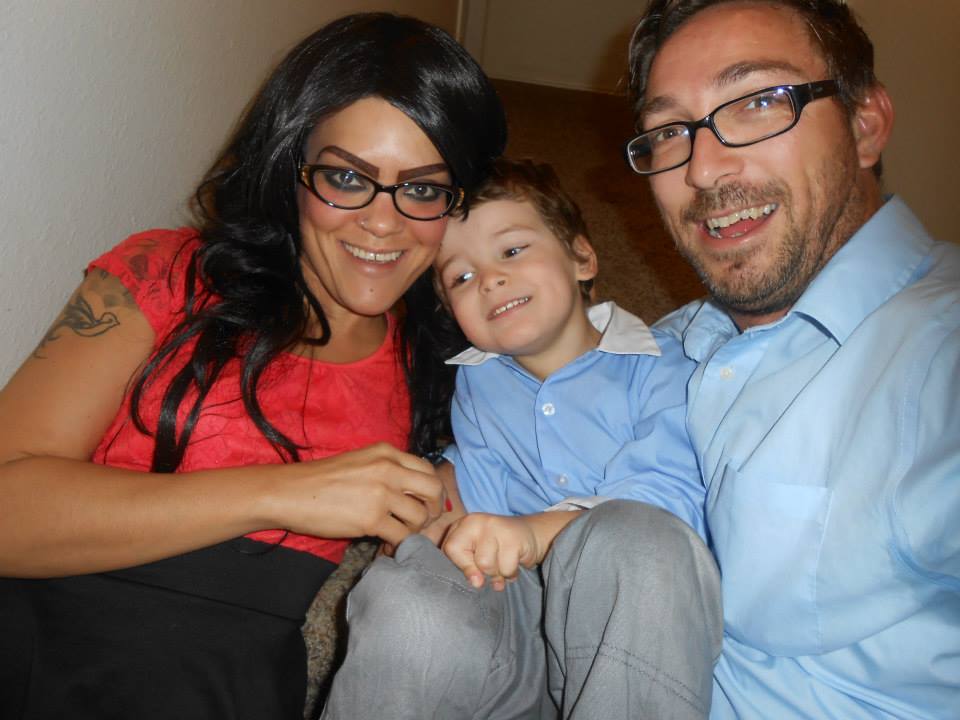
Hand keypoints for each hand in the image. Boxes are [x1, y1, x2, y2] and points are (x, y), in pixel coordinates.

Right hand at [276, 442, 443, 546]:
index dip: (430, 490)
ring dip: (415, 530)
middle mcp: (389, 469)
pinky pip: (403, 536)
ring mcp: (382, 493)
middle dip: (433, 509)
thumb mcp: (360, 462)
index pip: (427, 469)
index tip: (423, 503)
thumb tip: (410, 492)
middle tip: (420, 522)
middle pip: (434, 490)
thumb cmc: (320, 480)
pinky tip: (386, 546)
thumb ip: (387, 470)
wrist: (289, 493)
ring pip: (422, 516)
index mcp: (387, 453)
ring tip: (399, 534)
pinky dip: (399, 544)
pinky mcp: (372, 519)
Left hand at [441, 513, 540, 590]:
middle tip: (491, 565)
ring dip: (497, 573)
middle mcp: (478, 522)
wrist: (530, 534)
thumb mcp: (477, 553)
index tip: (472, 573)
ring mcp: (496, 527)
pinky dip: (511, 573)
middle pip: (472, 561)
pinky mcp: (514, 538)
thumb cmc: (498, 547)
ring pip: (488, 566)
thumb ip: (467, 566)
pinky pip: (506, 568)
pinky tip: (514, 562)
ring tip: (503, 563)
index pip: (450, 548)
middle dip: (483, 572)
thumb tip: (476, 583)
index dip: (461, 565)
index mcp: (464, 525)